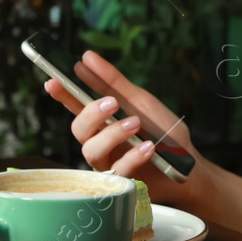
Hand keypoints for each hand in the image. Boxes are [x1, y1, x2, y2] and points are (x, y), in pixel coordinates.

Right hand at [43, 50, 211, 211]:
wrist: (189, 165)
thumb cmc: (163, 132)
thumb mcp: (141, 100)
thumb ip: (114, 81)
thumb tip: (87, 57)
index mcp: (102, 121)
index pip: (76, 106)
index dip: (62, 95)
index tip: (52, 81)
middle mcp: (100, 142)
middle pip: (78, 129)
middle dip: (91, 114)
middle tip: (112, 102)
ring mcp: (109, 163)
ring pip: (92, 150)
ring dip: (112, 133)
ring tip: (135, 124)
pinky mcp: (122, 183)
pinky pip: (118, 170)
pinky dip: (133, 155)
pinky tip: (148, 147)